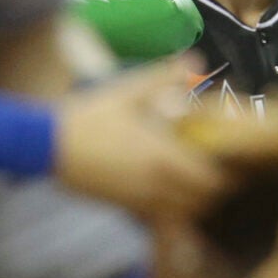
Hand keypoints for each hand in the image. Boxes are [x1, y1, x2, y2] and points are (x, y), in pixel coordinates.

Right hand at [52, 63, 231, 226]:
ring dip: (193, 202)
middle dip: (213, 190)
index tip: (230, 160)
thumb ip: (164, 77)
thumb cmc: (89, 116)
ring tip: (194, 182)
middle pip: (200, 202)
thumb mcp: (127, 92)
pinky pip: (157, 218)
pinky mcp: (122, 206)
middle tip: (215, 171)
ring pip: (181, 214)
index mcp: (162, 155)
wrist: (48, 144)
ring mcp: (138, 199)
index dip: (225, 173)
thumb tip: (195, 60)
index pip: (209, 179)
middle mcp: (154, 183)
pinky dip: (169, 210)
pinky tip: (166, 189)